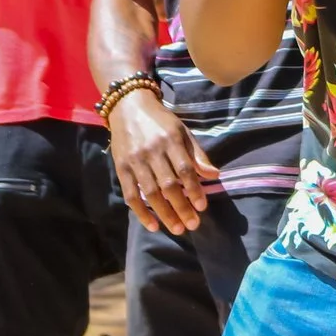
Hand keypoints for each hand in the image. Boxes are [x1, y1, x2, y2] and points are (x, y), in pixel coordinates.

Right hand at [107, 85, 220, 234]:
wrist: (128, 107)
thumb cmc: (160, 122)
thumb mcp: (182, 131)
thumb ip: (197, 154)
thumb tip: (214, 175)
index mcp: (171, 140)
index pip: (185, 170)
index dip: (194, 189)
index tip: (202, 207)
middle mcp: (152, 151)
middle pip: (169, 185)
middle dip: (182, 207)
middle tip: (193, 224)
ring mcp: (135, 161)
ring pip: (151, 193)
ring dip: (165, 214)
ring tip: (178, 229)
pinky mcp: (121, 169)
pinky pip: (131, 195)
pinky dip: (141, 212)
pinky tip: (153, 225)